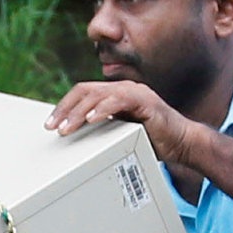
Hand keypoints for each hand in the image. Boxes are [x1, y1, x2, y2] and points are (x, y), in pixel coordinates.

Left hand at [48, 78, 202, 161]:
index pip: (83, 93)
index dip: (64, 106)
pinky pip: (120, 100)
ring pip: (98, 95)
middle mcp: (123, 89)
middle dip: (65, 109)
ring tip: (67, 127)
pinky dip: (104, 109)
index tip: (50, 123)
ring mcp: (135, 92)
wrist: (182, 143)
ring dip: (79, 112)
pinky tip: (92, 119)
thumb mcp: (119, 134)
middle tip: (52, 126)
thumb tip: (74, 134)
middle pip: (85, 91)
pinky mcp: (146, 101)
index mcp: (115, 94)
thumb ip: (102, 129)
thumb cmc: (153, 141)